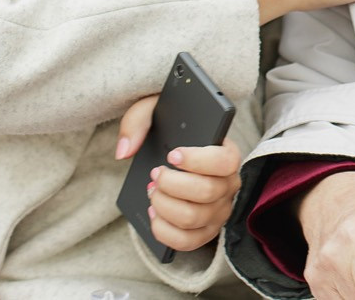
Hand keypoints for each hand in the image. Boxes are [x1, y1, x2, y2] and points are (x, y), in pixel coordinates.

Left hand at [114, 95, 243, 254]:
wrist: (172, 158)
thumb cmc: (169, 133)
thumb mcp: (155, 113)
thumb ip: (138, 121)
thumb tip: (125, 150)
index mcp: (226, 153)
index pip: (226, 161)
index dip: (198, 160)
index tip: (173, 155)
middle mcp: (229, 184)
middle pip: (206, 192)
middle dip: (171, 184)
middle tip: (156, 174)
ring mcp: (219, 211)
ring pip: (192, 217)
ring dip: (164, 205)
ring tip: (152, 192)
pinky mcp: (205, 232)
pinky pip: (187, 241)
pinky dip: (164, 230)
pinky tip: (154, 214)